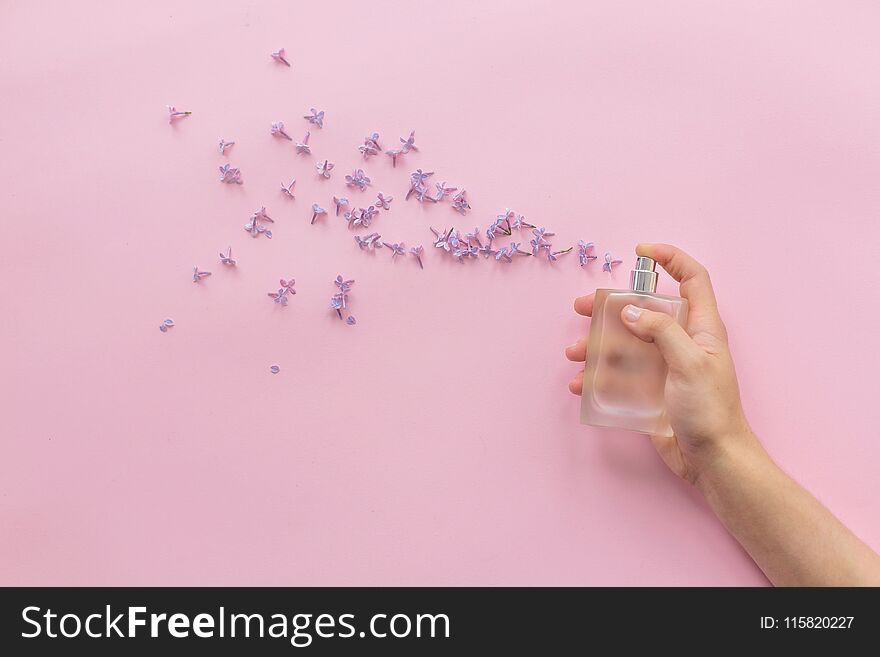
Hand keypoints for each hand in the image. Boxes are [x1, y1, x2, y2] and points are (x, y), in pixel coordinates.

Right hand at [566, 243, 756, 484]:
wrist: (711, 459)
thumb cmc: (710, 410)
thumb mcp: (690, 363)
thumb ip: (662, 331)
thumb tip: (631, 311)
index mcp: (701, 327)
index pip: (691, 279)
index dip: (671, 258)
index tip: (641, 252)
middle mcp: (681, 341)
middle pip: (644, 309)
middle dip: (610, 305)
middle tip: (581, 308)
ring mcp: (663, 366)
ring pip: (624, 342)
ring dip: (596, 344)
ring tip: (574, 354)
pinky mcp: (648, 390)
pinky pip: (618, 374)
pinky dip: (598, 376)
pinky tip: (582, 385)